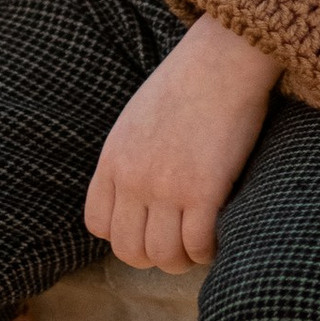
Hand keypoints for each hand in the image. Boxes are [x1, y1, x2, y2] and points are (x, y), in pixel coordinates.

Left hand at [84, 15, 281, 273]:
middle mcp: (133, 178)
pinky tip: (219, 236)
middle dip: (154, 256)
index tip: (150, 227)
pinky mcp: (203, 191)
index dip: (124, 234)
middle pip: (129, 250)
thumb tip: (137, 193)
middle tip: (179, 244)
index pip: (98, 225)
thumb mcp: (136, 119)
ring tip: (200, 244)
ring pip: (163, 256)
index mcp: (113, 159)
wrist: (221, 61)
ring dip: (183, 259)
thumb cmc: (187, 84)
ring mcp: (166, 187)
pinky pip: (198, 245)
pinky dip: (209, 251)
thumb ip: (129, 157)